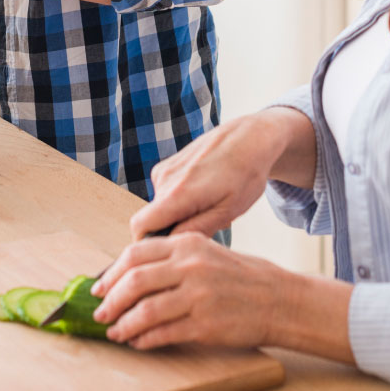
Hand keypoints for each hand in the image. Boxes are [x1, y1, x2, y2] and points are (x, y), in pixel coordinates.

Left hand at [90, 232, 288, 349]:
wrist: (277, 299)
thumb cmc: (241, 276)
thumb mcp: (206, 252)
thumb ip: (172, 257)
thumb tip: (131, 274)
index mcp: (188, 244)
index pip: (135, 253)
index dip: (111, 272)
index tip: (100, 287)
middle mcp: (191, 266)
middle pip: (134, 281)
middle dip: (111, 300)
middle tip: (100, 312)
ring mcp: (198, 296)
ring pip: (144, 311)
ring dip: (124, 324)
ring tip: (115, 332)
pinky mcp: (205, 325)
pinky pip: (163, 333)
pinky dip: (144, 340)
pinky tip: (138, 342)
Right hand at [129, 110, 306, 240]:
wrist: (249, 138)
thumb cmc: (245, 174)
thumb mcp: (228, 210)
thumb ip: (197, 230)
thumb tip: (171, 246)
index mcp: (178, 193)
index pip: (140, 226)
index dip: (149, 244)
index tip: (171, 252)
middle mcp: (164, 179)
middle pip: (152, 219)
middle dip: (172, 230)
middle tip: (205, 227)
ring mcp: (164, 169)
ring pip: (161, 207)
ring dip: (179, 214)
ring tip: (210, 207)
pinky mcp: (168, 164)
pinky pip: (166, 193)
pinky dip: (180, 199)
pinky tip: (205, 193)